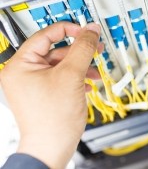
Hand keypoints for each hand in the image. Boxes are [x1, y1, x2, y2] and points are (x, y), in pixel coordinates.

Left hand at [0, 22, 100, 168]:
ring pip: (61, 65)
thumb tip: (90, 29)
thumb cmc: (52, 118)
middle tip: (96, 48)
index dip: (69, 30)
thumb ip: (83, 48)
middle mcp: (23, 73)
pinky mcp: (43, 94)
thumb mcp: (72, 74)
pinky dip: (77, 78)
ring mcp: (33, 85)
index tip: (86, 31)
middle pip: (56, 50)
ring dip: (81, 66)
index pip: (46, 35)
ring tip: (95, 71)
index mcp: (20, 64)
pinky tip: (88, 84)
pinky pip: (62, 78)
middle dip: (79, 52)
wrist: (52, 147)